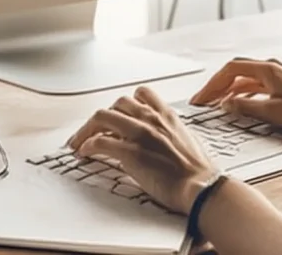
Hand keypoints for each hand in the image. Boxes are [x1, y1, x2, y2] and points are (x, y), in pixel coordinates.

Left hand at [66, 86, 217, 213]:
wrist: (201, 187)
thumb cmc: (198, 170)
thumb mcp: (186, 140)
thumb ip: (170, 132)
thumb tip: (161, 136)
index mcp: (167, 115)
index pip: (141, 93)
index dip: (125, 103)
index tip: (116, 114)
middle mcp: (151, 119)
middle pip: (117, 103)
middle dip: (102, 116)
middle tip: (92, 129)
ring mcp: (140, 134)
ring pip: (103, 117)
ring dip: (86, 129)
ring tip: (79, 141)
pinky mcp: (131, 153)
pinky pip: (101, 142)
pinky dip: (88, 145)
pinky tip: (85, 152)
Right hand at [190, 58, 281, 132]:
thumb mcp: (273, 112)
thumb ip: (246, 108)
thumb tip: (227, 105)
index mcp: (267, 69)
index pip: (230, 70)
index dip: (212, 84)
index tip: (201, 98)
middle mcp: (272, 68)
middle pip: (236, 72)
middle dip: (218, 85)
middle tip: (204, 100)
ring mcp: (279, 75)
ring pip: (247, 79)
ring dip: (230, 90)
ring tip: (218, 104)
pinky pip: (258, 85)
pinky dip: (244, 93)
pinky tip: (242, 105)